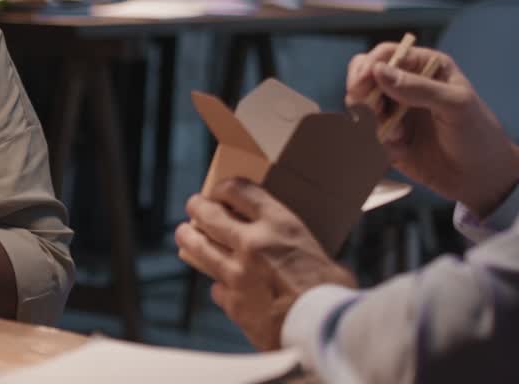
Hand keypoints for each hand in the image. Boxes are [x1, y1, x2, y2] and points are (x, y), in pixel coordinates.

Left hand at [175, 180, 355, 349]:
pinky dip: (219, 286)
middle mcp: (252, 243)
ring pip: (199, 247)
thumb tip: (293, 250)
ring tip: (185, 233)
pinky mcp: (232, 302)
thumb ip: (296, 244)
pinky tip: (222, 285)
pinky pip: (216, 288)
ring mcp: (237, 273)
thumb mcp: (319, 252)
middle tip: (194, 206)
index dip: (224, 187)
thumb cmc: (333, 293)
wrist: (325, 333)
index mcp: (280, 225)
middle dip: (198, 207)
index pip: (240, 191)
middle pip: (209, 215)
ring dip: (189, 237)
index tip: (220, 190)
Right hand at [346, 42, 518, 216]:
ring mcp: (396, 112)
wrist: (483, 179)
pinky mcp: (389, 138)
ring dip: (372, 122)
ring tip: (398, 137)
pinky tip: (401, 151)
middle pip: (365, 78)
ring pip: (362, 108)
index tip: (360, 84)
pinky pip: (367, 135)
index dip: (369, 66)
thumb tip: (379, 71)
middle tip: (369, 111)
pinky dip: (378, 144)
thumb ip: (419, 87)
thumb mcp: (455, 106)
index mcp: (426, 67)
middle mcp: (407, 86)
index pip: (386, 55)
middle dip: (362, 95)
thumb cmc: (479, 136)